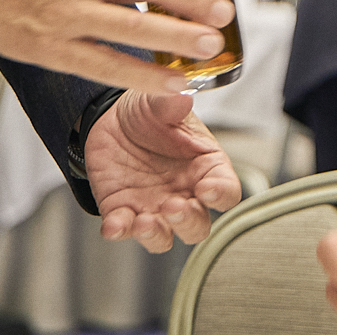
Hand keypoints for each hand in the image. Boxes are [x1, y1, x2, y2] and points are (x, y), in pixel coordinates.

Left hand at [85, 90, 242, 251]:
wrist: (110, 118)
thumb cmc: (148, 113)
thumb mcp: (159, 102)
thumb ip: (170, 103)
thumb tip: (182, 98)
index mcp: (205, 167)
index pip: (226, 190)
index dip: (221, 194)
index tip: (206, 189)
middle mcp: (184, 193)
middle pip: (197, 225)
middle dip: (187, 221)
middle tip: (173, 206)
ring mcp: (153, 207)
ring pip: (164, 238)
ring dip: (156, 235)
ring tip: (144, 221)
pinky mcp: (123, 212)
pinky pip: (123, 230)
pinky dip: (118, 231)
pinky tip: (113, 224)